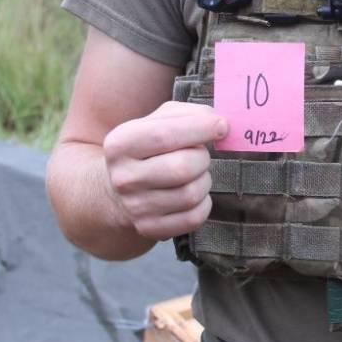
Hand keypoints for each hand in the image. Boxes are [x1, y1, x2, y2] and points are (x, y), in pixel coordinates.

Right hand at [102, 101, 228, 240]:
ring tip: (194, 174)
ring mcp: (135, 207)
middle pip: (182, 168)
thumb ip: (189, 113)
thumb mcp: (159, 120)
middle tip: (200, 154)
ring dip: (203, 180)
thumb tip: (218, 123)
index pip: (164, 135)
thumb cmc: (150, 147)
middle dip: (202, 158)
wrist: (119, 188)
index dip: (200, 128)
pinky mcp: (149, 228)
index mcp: (120, 143)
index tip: (222, 126)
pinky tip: (194, 193)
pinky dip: (203, 204)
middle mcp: (124, 177)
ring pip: (191, 194)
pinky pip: (193, 218)